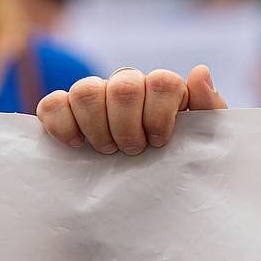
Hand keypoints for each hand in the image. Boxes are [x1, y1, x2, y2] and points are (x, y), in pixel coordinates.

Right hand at [36, 66, 227, 154]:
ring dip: (96, 126)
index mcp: (163, 89)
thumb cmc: (180, 158)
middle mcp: (129, 85)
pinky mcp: (64, 111)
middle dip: (127, 125)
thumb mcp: (203, 138)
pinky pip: (53, 103)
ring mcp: (96, 96)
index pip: (162, 81)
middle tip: (132, 150)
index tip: (159, 142)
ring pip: (86, 89)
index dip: (158, 114)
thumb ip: (208, 105)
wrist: (153, 189)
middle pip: (123, 84)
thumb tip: (199, 71)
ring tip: (106, 150)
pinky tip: (75, 144)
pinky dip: (61, 123)